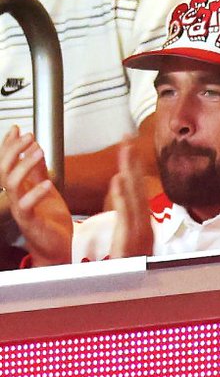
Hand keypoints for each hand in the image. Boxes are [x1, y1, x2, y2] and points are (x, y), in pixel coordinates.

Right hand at [0, 125, 72, 266]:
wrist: (57, 247)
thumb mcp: (45, 188)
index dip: (9, 146)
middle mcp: (16, 198)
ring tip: (37, 152)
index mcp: (20, 189)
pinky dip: (36, 193)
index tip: (16, 129)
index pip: (8, 164)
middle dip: (13, 152)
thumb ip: (38, 171)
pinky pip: (27, 206)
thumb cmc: (49, 220)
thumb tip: (35, 149)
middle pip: (4, 172)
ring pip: (12, 186)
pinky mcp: (31, 222)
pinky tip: (47, 182)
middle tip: (28, 136)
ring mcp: (21, 210)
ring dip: (23, 166)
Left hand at [108, 141, 152, 258]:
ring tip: (125, 155)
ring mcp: (139, 232)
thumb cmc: (133, 267)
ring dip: (130, 175)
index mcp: (143, 221)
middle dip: (132, 163)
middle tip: (127, 140)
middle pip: (138, 187)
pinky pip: (128, 214)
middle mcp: (144, 224)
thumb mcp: (129, 233)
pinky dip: (125, 198)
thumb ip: (123, 207)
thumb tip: (117, 181)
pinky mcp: (132, 240)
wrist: (139, 296)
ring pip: (134, 198)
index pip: (137, 187)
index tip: (127, 145)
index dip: (132, 165)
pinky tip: (120, 183)